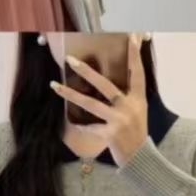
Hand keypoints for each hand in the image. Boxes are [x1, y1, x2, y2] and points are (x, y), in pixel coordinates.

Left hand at [51, 34, 149, 167]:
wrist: (141, 159)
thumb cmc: (137, 131)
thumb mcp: (139, 110)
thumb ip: (128, 94)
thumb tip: (119, 74)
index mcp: (138, 99)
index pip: (137, 73)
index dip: (135, 55)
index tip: (132, 36)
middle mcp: (129, 107)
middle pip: (105, 86)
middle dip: (87, 72)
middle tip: (70, 59)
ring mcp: (118, 121)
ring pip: (90, 104)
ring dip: (70, 94)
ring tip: (54, 85)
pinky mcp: (109, 135)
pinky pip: (89, 127)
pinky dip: (78, 127)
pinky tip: (67, 125)